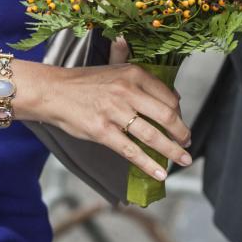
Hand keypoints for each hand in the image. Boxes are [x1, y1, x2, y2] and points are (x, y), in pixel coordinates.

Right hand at [41, 61, 191, 180]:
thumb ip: (142, 79)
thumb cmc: (85, 82)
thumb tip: (173, 95)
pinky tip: (159, 172)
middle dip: (181, 134)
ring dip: (172, 151)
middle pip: (166, 116)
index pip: (168, 97)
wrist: (54, 91)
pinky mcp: (102, 131)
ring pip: (152, 136)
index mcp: (133, 74)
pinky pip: (131, 151)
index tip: (181, 124)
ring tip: (182, 159)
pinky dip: (148, 164)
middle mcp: (126, 91)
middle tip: (187, 144)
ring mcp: (114, 111)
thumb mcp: (115, 69)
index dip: (179, 114)